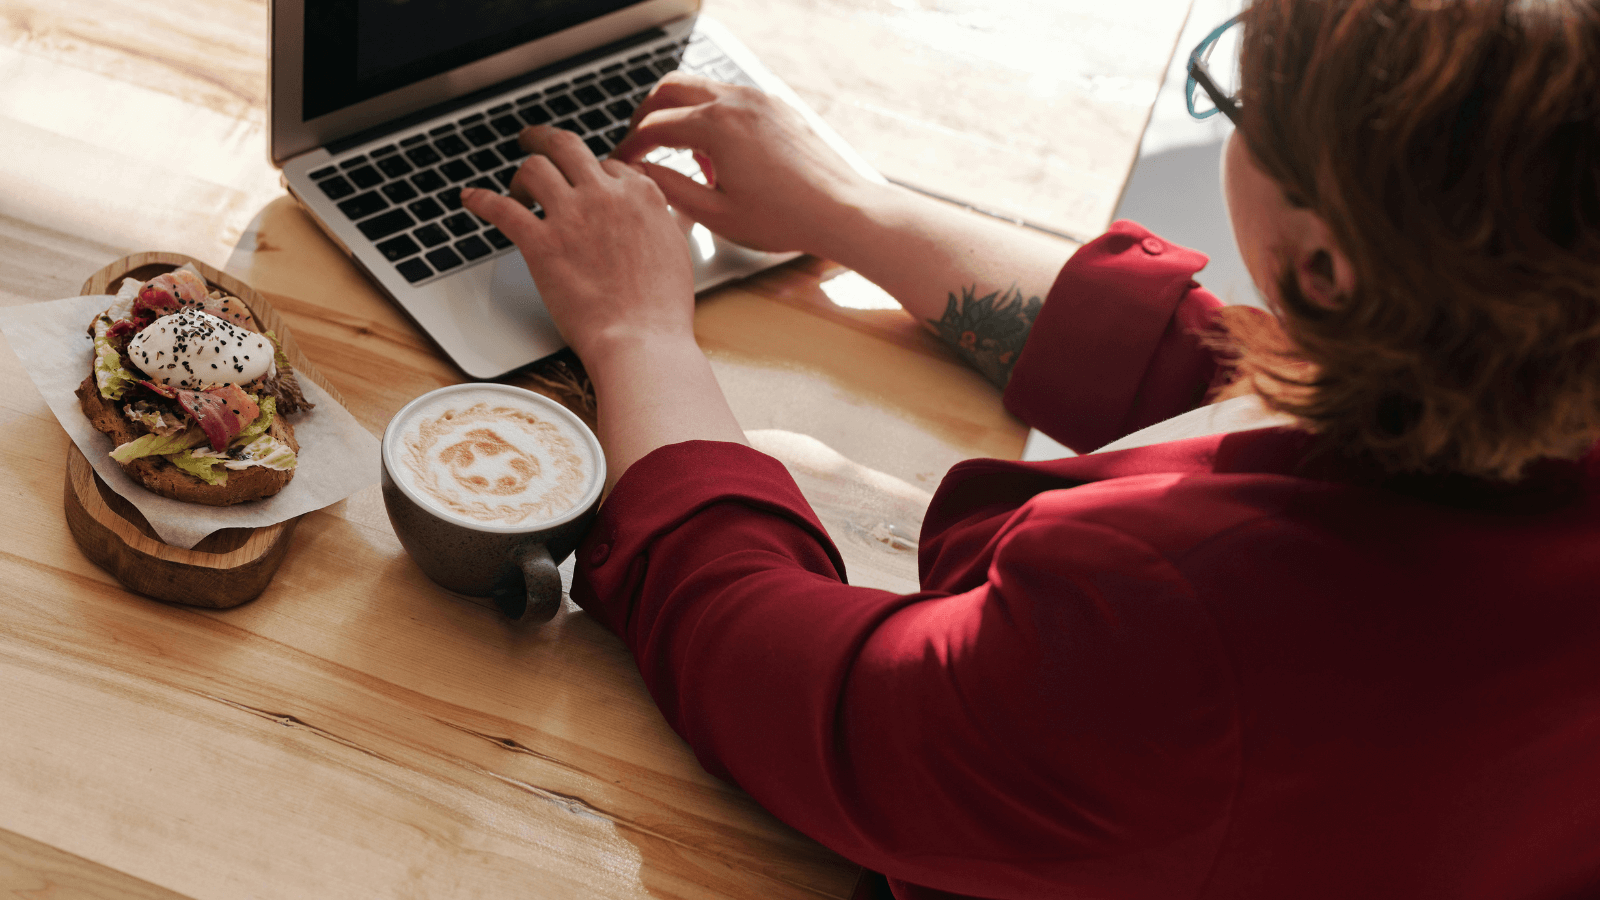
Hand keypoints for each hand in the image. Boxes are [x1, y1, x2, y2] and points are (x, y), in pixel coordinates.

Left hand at [462, 126, 694, 360]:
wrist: (641, 340)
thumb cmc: (661, 308)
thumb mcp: (676, 250)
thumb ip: (663, 222)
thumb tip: (665, 213)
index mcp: (641, 194)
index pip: (609, 164)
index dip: (594, 173)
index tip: (585, 183)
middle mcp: (605, 194)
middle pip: (566, 147)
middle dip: (544, 139)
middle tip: (533, 141)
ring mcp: (571, 216)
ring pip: (534, 169)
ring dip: (520, 176)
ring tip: (516, 189)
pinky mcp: (541, 242)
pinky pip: (501, 208)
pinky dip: (481, 200)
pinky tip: (471, 199)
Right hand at [610, 73, 881, 257]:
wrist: (841, 210)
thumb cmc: (785, 219)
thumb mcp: (715, 213)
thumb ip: (669, 188)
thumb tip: (639, 173)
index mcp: (715, 125)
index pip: (653, 125)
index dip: (630, 145)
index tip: (620, 162)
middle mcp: (735, 101)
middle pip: (669, 89)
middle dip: (646, 115)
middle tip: (638, 144)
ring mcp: (758, 99)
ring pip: (700, 88)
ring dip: (679, 113)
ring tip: (683, 157)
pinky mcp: (776, 106)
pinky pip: (729, 98)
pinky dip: (710, 116)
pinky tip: (719, 156)